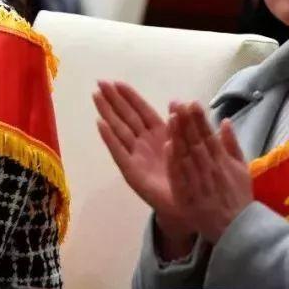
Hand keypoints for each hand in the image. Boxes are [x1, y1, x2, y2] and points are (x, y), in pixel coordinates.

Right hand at [94, 82, 195, 245]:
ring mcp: (136, 156)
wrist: (189, 207)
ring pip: (119, 129)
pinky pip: (119, 152)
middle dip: (113, 99)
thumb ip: (183, 125)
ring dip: (107, 112)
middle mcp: (145, 142)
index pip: (142, 110)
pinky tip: (100, 125)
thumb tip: (177, 101)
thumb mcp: (193, 146)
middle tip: (99, 82)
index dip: (130, 96)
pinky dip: (109, 138)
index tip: (117, 82)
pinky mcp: (132, 172)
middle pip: (126, 116)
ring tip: (96, 96)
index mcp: (160, 134)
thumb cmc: (189, 178)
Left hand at [167, 103, 252, 242]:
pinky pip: (180, 176)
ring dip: (180, 136)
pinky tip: (168, 147)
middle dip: (187, 122)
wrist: (236, 229)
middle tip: (178, 102)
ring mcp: (199, 182)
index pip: (209, 136)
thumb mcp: (241, 169)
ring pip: (187, 155)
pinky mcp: (188, 196)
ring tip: (171, 117)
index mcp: (221, 161)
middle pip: (196, 142)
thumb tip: (225, 121)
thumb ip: (232, 144)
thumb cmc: (237, 197)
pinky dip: (175, 162)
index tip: (192, 102)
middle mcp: (210, 169)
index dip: (200, 119)